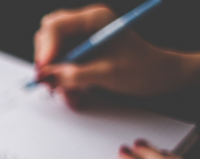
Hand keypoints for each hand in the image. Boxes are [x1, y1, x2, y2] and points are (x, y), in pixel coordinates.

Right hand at [33, 4, 199, 108]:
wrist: (159, 76)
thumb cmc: (142, 69)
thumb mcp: (107, 73)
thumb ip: (75, 74)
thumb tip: (48, 76)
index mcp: (93, 19)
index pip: (56, 26)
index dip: (45, 48)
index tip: (43, 69)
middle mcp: (84, 26)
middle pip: (48, 38)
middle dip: (48, 62)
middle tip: (49, 83)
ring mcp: (81, 39)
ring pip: (53, 55)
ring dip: (56, 77)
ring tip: (70, 95)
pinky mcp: (80, 53)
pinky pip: (61, 66)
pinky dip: (64, 82)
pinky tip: (76, 95)